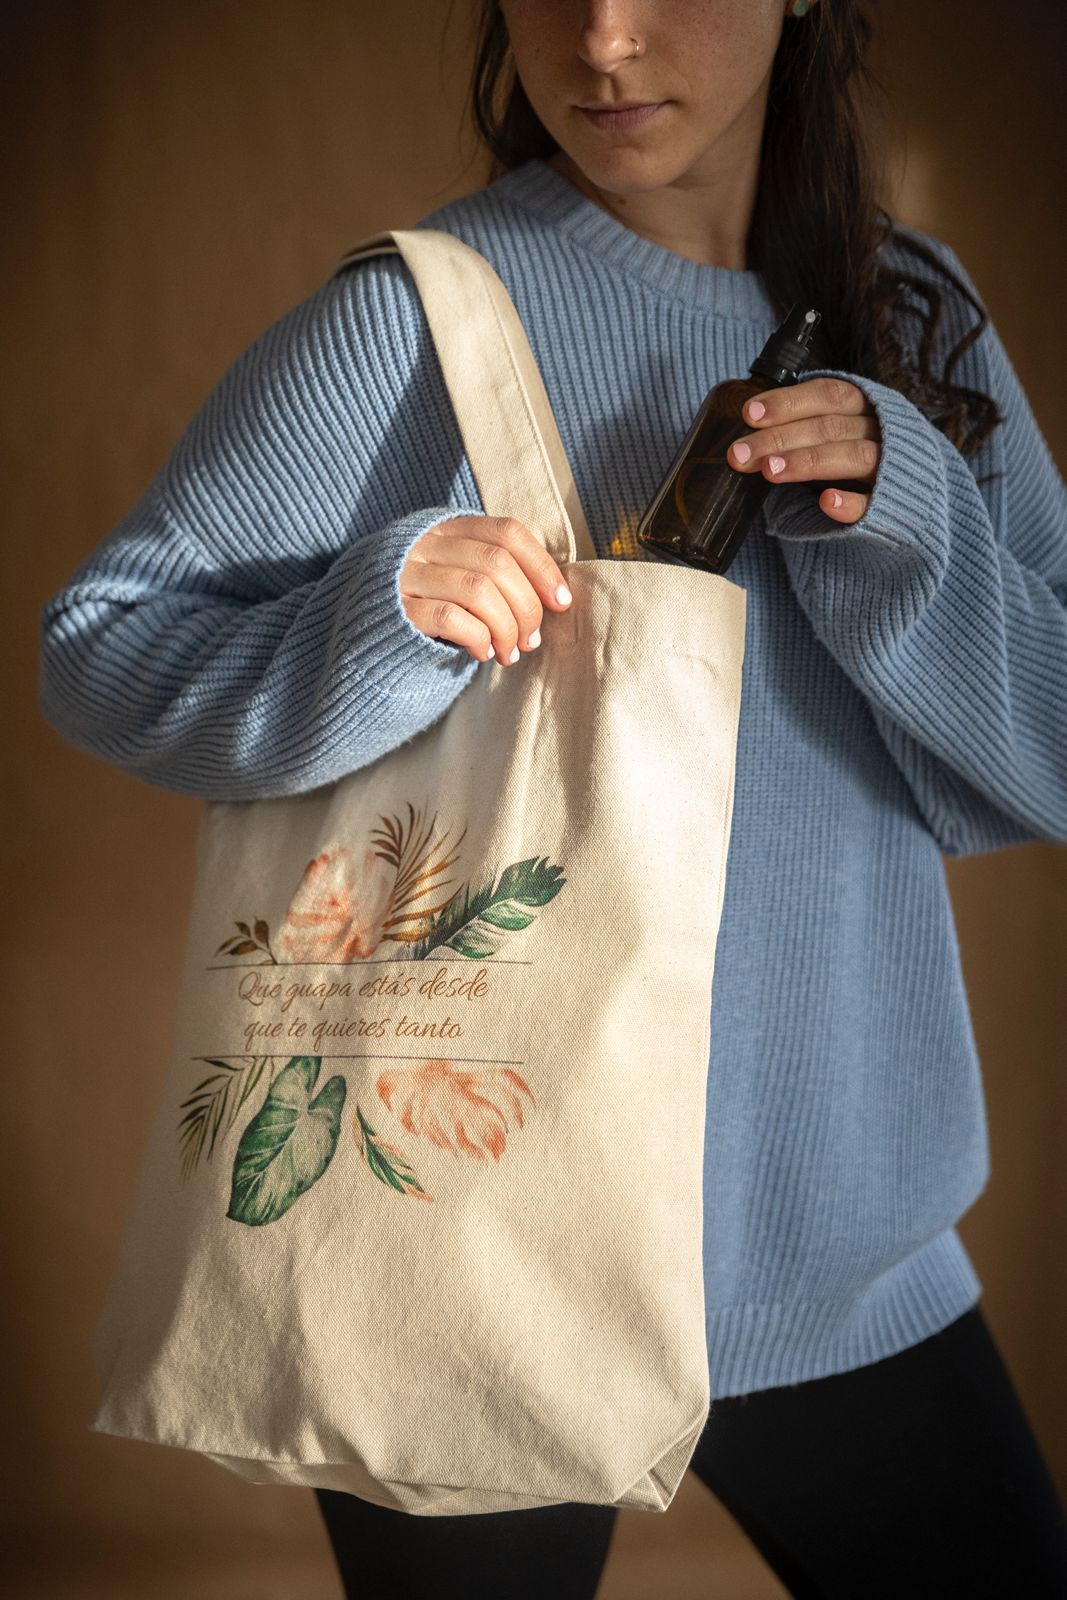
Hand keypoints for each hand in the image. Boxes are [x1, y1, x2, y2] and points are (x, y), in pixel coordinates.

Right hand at [399, 514, 573, 664]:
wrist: (361, 628)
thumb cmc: (426, 603)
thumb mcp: (456, 573)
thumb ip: (494, 572)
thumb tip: (554, 598)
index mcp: (448, 527)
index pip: (506, 532)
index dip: (541, 566)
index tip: (561, 602)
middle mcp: (426, 544)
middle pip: (496, 563)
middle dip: (526, 607)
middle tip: (532, 640)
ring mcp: (407, 574)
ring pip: (477, 590)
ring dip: (505, 628)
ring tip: (509, 653)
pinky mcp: (396, 609)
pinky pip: (449, 617)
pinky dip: (478, 638)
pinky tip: (483, 653)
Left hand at [726, 377, 881, 523]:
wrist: (921, 495)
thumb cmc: (861, 457)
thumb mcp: (839, 433)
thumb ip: (806, 428)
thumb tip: (748, 435)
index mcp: (865, 407)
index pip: (828, 395)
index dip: (788, 402)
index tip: (749, 414)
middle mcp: (881, 430)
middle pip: (830, 427)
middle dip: (780, 438)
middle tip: (739, 454)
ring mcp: (891, 467)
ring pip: (853, 456)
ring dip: (808, 461)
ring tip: (770, 470)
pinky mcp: (895, 505)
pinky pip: (875, 502)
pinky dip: (851, 503)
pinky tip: (827, 502)